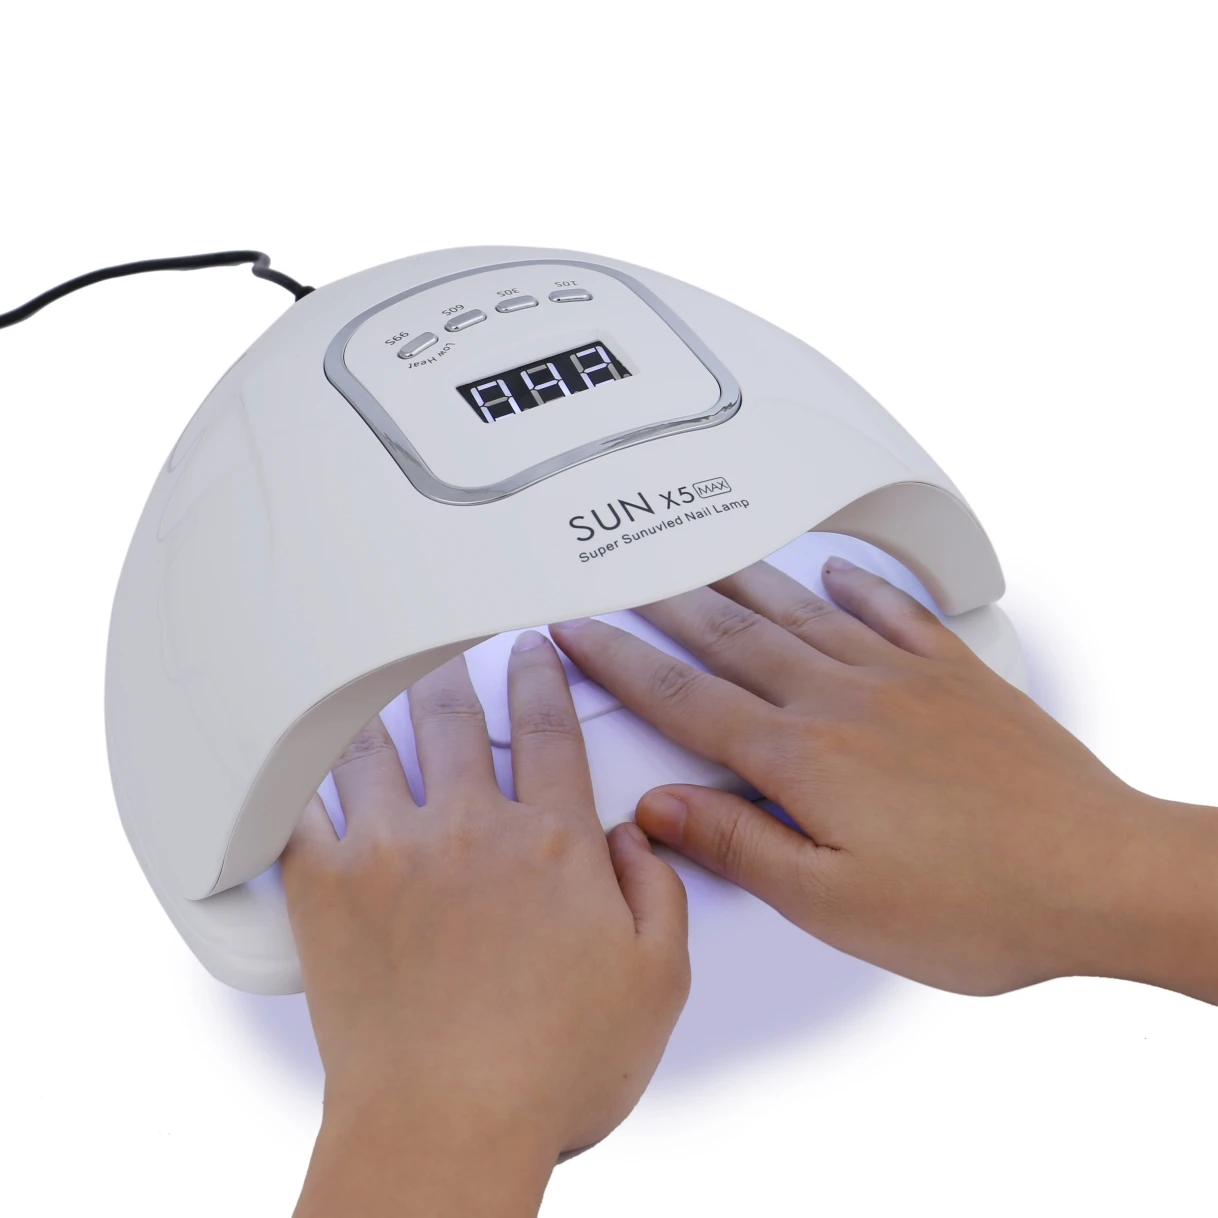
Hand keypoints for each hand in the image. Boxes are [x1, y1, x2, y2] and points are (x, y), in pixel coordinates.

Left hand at [282, 633, 688, 1216]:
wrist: (445, 1130)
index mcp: (551, 842)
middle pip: (458, 719)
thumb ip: (658, 893)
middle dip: (458, 674)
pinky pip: (300, 805)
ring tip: (376, 681)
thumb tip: (637, 838)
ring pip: (377, 743)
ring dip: (381, 704)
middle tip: (453, 652)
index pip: (549, 728)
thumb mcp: (655, 983)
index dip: (542, 679)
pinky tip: (299, 754)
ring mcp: (392, 851)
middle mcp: (470, 830)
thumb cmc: (546, 1070)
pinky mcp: (328, 888)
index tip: (534, 654)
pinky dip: (297, 771)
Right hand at [550, 556, 1217, 1000]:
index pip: (684, 698)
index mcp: (804, 757)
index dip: (620, 663)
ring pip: (800, 613)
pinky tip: (838, 570)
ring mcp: (900, 678)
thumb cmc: (979, 903)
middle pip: (731, 640)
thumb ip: (740, 845)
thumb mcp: (835, 905)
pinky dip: (858, 584)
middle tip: (623, 583)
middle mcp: (843, 700)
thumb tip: (662, 809)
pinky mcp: (953, 676)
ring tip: (701, 562)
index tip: (581, 636)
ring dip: (741, 584)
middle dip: (664, 609)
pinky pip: (892, 610)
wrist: (1098, 873)